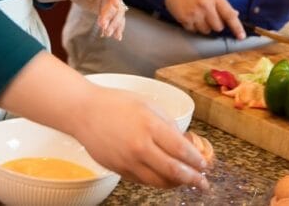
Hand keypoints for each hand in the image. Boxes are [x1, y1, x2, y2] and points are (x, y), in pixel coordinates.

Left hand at [60, 0, 126, 39]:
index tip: (115, 7)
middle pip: (116, 2)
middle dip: (112, 15)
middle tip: (103, 27)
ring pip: (117, 12)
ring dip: (114, 23)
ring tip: (106, 34)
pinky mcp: (106, 8)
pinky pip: (113, 18)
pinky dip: (115, 26)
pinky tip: (116, 36)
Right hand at [70, 85, 209, 189]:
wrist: (83, 112)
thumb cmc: (115, 103)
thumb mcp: (147, 104)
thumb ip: (167, 123)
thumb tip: (184, 142)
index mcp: (150, 125)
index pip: (180, 150)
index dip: (196, 161)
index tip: (205, 165)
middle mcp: (140, 146)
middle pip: (173, 171)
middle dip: (192, 179)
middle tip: (203, 183)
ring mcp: (128, 161)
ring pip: (158, 181)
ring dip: (176, 184)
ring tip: (185, 182)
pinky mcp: (118, 170)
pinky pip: (143, 181)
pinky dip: (157, 182)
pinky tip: (165, 178)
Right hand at [164, 0, 245, 37]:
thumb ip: (222, 1)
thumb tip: (234, 14)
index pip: (229, 15)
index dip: (237, 27)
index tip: (241, 36)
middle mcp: (205, 7)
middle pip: (218, 27)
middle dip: (217, 24)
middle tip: (210, 15)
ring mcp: (194, 14)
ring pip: (206, 31)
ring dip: (205, 26)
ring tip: (199, 15)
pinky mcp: (184, 20)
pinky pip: (194, 31)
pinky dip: (194, 26)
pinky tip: (191, 16)